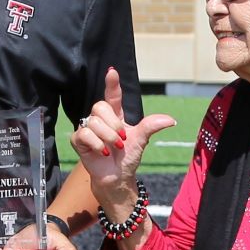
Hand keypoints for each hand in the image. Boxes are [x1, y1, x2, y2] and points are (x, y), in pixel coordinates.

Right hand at [69, 68, 176, 205]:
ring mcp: (88, 129)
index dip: (112, 84)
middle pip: (100, 106)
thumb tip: (171, 120)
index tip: (112, 71)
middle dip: (113, 124)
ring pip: (93, 122)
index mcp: (115, 115)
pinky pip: (84, 134)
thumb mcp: (141, 139)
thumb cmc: (127, 157)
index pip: (112, 96)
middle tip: (122, 139)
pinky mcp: (79, 141)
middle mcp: (100, 120)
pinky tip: (104, 152)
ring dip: (108, 137)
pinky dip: (97, 144)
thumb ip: (151, 126)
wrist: (118, 177)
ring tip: (114, 149)